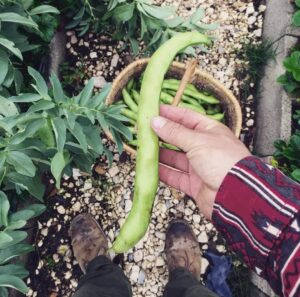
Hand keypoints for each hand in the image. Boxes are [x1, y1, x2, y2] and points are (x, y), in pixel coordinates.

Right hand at [151, 105, 250, 219]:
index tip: (153, 110)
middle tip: (143, 131)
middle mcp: (204, 147)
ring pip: (174, 158)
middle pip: (178, 138)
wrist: (237, 195)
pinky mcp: (194, 184)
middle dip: (161, 134)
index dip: (170, 113)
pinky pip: (175, 176)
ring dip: (159, 154)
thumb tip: (155, 121)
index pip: (186, 117)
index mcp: (209, 131)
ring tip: (143, 149)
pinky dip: (163, 173)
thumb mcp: (197, 141)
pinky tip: (150, 168)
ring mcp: (198, 166)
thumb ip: (175, 132)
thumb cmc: (223, 161)